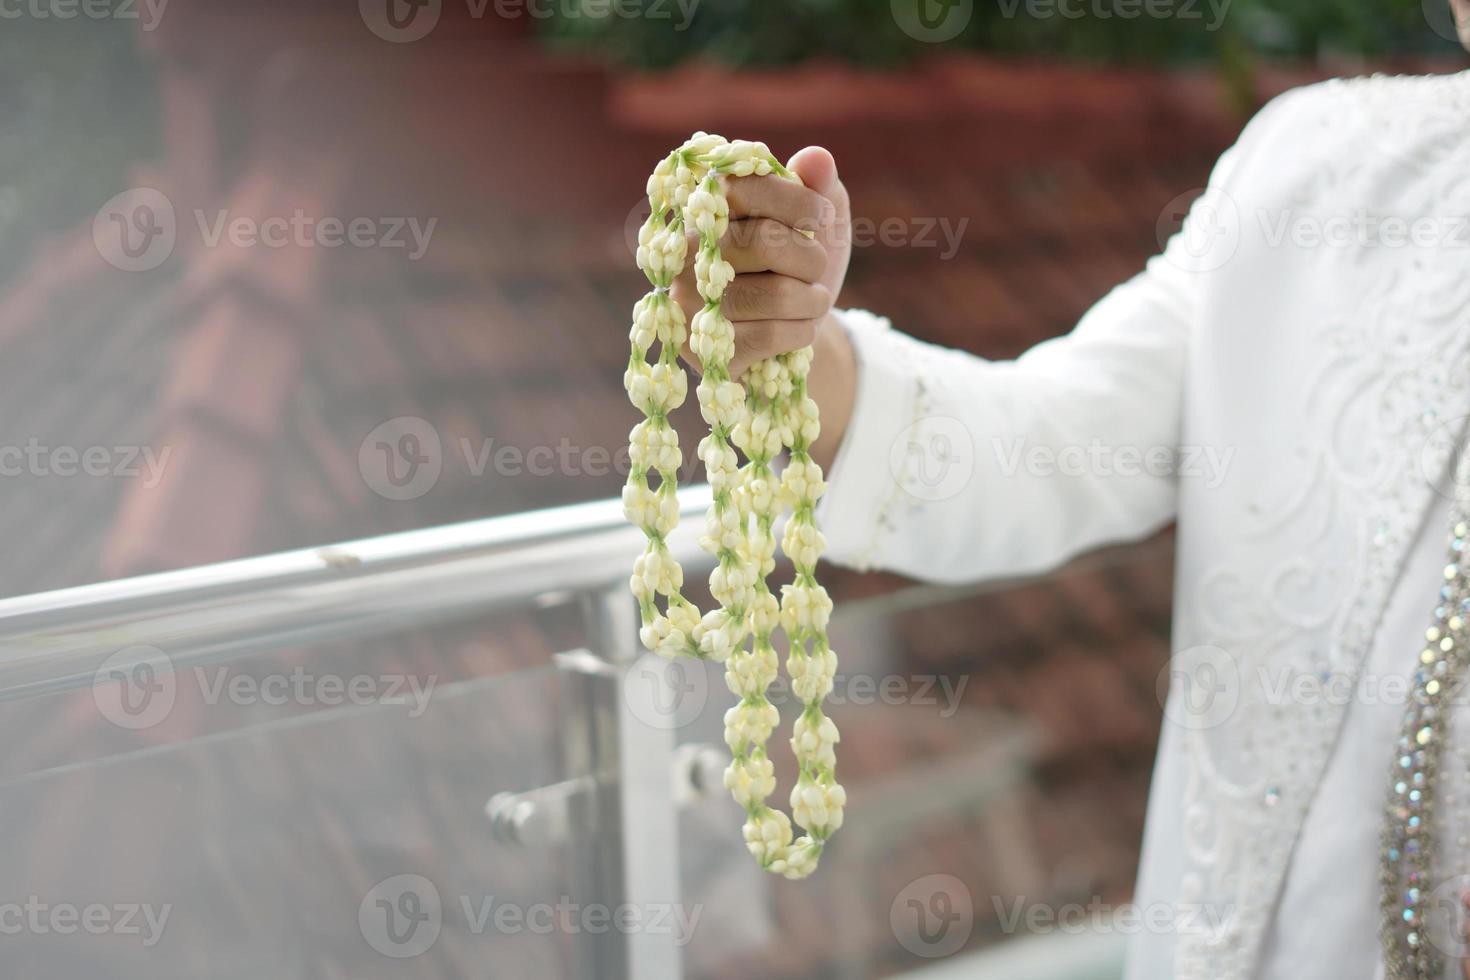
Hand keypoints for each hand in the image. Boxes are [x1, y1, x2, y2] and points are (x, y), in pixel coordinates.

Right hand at [670, 146, 857, 467]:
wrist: (788, 333)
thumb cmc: (799, 265)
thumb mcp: (819, 222)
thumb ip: (819, 185)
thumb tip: (816, 157)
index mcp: (708, 204)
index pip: (748, 187)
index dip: (799, 201)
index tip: (822, 217)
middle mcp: (686, 248)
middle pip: (766, 242)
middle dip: (812, 258)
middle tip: (816, 268)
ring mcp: (688, 300)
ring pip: (776, 294)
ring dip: (813, 300)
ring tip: (813, 300)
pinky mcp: (702, 347)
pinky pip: (771, 335)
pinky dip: (802, 331)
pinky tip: (800, 328)